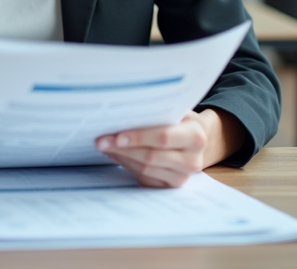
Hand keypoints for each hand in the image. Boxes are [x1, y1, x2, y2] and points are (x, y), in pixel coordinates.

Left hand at [95, 109, 244, 187]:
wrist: (195, 141)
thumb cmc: (180, 121)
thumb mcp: (176, 111)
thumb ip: (157, 111)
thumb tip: (123, 110)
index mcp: (195, 136)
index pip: (163, 137)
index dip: (138, 137)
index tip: (117, 136)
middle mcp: (192, 160)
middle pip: (151, 156)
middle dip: (123, 148)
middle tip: (101, 141)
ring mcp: (183, 176)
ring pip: (145, 169)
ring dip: (122, 157)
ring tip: (106, 146)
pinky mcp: (171, 186)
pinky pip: (145, 178)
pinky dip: (128, 166)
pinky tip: (118, 155)